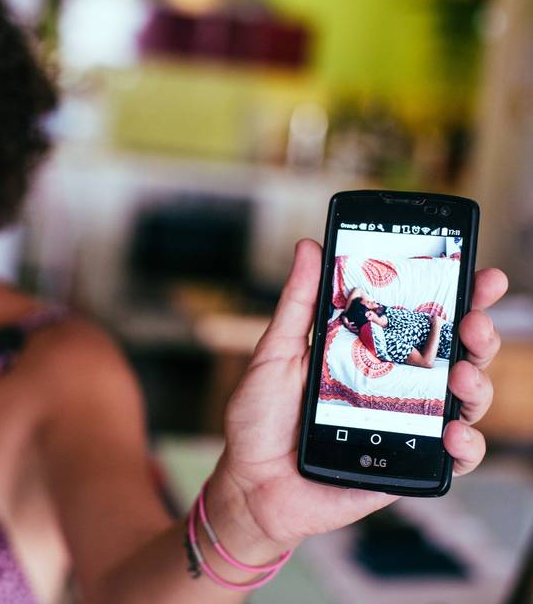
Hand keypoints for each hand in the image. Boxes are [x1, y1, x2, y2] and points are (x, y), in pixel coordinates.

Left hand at [210, 239, 507, 549]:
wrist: (250, 482)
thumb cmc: (260, 418)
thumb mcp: (276, 353)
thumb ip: (298, 304)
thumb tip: (309, 246)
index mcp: (370, 351)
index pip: (423, 317)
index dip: (458, 295)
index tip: (480, 270)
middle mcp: (397, 384)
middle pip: (457, 353)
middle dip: (478, 332)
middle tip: (473, 320)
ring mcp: (407, 424)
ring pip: (466, 400)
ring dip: (477, 382)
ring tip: (460, 374)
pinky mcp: (408, 466)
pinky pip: (454, 458)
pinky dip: (465, 445)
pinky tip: (453, 433)